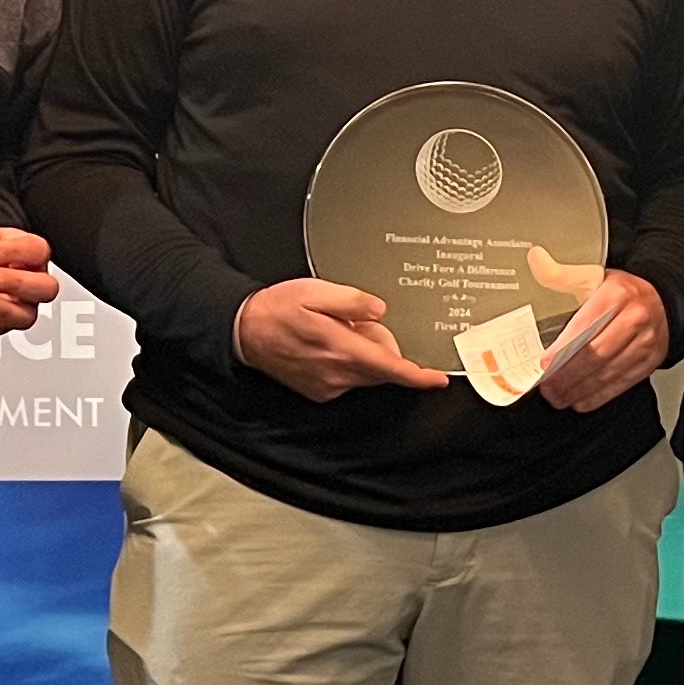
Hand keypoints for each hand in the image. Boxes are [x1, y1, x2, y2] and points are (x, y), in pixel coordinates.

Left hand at [0, 225, 57, 344]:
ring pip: (28, 316)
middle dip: (16, 283)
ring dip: (2, 309)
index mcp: (30, 255)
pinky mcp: (2, 326)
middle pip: (46, 288)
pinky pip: (0, 332)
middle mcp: (32, 283)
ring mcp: (21, 307)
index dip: (16, 252)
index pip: (38, 251)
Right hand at [234, 276, 448, 398]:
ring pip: (366, 373)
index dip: (418, 375)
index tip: (438, 379)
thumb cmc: (278, 309)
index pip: (390, 367)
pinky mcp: (321, 392)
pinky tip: (326, 346)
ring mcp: (328, 386)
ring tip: (335, 331)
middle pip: (382, 367)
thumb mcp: (315, 292)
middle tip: (355, 321)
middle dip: (381, 345)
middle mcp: (337, 373)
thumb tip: (379, 310)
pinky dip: (348, 363)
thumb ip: (351, 301)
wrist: (245, 331)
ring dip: (363, 354)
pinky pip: (349, 379)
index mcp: (341, 348)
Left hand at [534, 268, 667, 412]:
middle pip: (597, 353)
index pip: (587, 325)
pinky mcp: (650, 361)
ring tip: (558, 396)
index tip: (545, 363)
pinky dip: (599, 395)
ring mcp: (645, 342)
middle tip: (548, 386)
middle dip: (568, 375)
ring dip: (580, 389)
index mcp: (617, 294)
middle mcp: (635, 318)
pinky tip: (580, 400)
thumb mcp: (593, 277)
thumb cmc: (622, 292)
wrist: (661, 300)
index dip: (564, 348)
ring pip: (608, 372)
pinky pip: (622, 383)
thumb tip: (535, 259)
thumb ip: (560, 274)